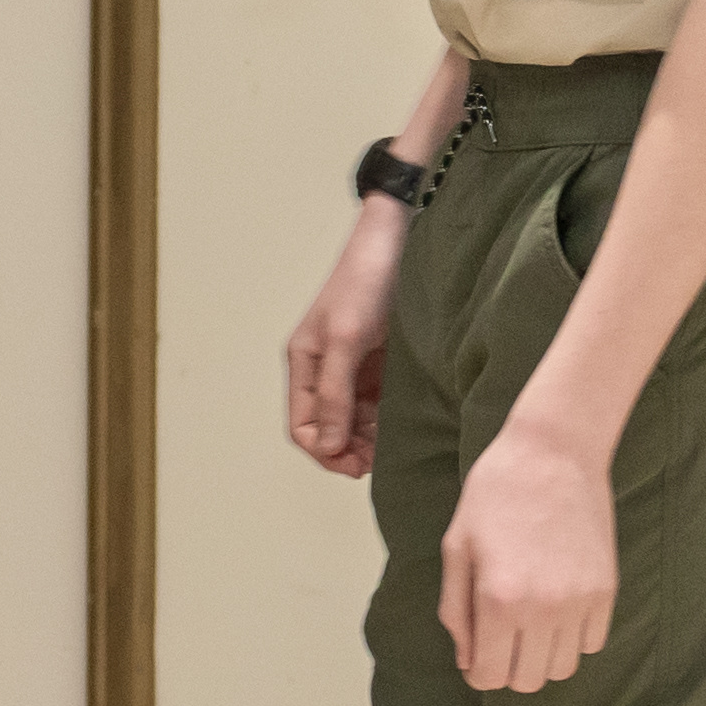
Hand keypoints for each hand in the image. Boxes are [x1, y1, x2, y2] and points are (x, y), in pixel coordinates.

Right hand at [281, 217, 395, 473]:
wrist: (398, 241)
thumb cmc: (366, 282)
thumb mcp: (347, 340)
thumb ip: (336, 394)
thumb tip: (329, 446)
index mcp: (304, 362)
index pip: (303, 427)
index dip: (326, 452)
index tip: (357, 464)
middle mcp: (324, 369)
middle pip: (328, 428)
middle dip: (349, 450)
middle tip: (378, 462)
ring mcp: (352, 366)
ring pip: (353, 420)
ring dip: (368, 439)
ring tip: (393, 446)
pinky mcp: (379, 363)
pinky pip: (376, 404)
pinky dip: (385, 420)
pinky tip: (402, 425)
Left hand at [435, 420, 618, 692]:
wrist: (555, 452)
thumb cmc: (495, 493)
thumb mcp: (457, 547)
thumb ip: (456, 610)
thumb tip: (467, 660)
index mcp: (498, 600)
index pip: (490, 676)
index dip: (478, 670)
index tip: (478, 652)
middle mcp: (543, 610)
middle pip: (528, 681)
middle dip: (509, 667)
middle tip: (502, 636)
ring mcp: (580, 602)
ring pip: (563, 669)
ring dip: (542, 655)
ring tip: (531, 621)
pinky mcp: (607, 591)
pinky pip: (591, 644)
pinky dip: (573, 637)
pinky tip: (558, 607)